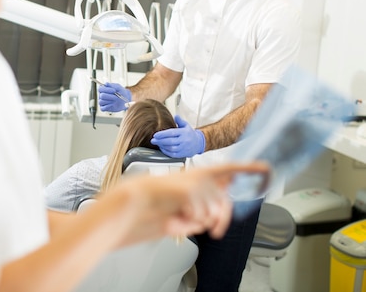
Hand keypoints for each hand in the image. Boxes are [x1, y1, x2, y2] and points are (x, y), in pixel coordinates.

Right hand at [98, 82, 131, 111]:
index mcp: (103, 89)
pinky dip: (108, 106)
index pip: (100, 89)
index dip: (106, 90)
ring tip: (115, 100)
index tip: (114, 90)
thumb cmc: (121, 92)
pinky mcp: (104, 108)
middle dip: (110, 96)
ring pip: (101, 102)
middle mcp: (101, 95)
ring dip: (109, 101)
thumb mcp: (118, 87)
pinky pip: (102, 108)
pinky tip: (112, 104)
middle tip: (116, 97)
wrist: (125, 100)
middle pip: (101, 96)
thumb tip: (106, 83)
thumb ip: (112, 85)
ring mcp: (102, 102)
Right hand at [109, 161, 269, 243]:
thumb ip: (204, 206)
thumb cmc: (152, 204)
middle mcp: (200, 176)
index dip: (249, 168)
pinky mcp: (191, 190)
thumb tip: (219, 211)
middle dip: (222, 220)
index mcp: (198, 176)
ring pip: (214, 211)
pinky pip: (202, 215)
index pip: (229, 169)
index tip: (266, 168)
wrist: (133, 201)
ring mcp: (196, 182)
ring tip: (180, 216)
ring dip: (200, 220)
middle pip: (225, 202)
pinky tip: (176, 213)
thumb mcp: (183, 207)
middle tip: (216, 231)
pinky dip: (190, 220)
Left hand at [151, 115, 204, 157]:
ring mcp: (183, 148)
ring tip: (157, 143)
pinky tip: (162, 148)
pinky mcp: (182, 154)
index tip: (155, 135)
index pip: (172, 133)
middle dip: (160, 141)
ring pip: (171, 148)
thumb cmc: (190, 134)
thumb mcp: (186, 125)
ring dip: (162, 146)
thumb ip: (180, 121)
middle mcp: (184, 141)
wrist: (198, 143)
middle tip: (153, 140)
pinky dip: (166, 152)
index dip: (163, 134)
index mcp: (184, 132)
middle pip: (170, 141)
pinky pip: (173, 154)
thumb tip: (176, 116)